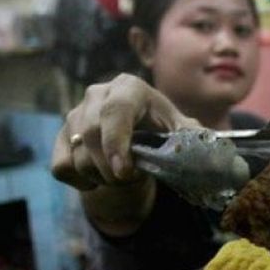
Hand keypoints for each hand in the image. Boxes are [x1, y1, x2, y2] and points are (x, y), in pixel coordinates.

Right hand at [51, 73, 199, 189]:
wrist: (137, 135)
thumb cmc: (162, 128)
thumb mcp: (180, 129)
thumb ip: (192, 135)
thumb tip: (207, 145)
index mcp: (129, 87)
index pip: (115, 111)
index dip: (116, 142)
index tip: (124, 171)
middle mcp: (97, 94)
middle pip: (90, 134)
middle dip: (111, 168)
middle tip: (130, 179)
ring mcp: (75, 114)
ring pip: (77, 155)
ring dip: (101, 177)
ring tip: (120, 176)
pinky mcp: (62, 136)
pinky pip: (61, 167)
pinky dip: (81, 181)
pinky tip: (100, 177)